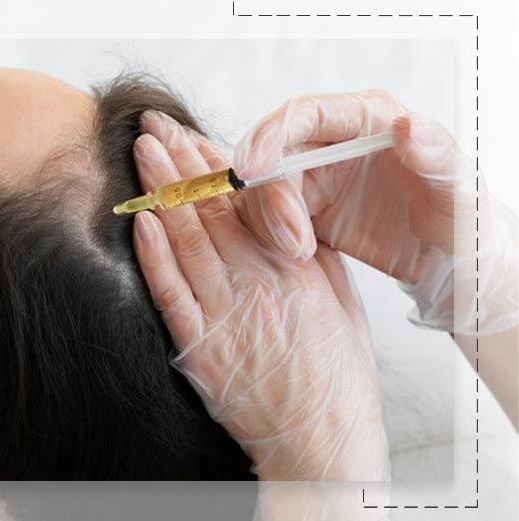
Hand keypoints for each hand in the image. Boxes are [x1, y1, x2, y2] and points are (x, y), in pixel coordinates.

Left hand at [132, 110, 388, 480]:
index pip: (247, 199)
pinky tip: (139, 221)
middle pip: (210, 209)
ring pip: (185, 240)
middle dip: (178, 161)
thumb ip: (309, 255)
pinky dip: (153, 254)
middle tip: (153, 125)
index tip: (192, 133)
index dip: (214, 162)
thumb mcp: (341, 302)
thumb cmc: (337, 375)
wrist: (322, 440)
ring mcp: (224, 314)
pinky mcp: (200, 347)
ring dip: (160, 192)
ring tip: (141, 153)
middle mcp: (257, 282)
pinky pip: (170, 292)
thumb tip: (282, 215)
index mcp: (294, 266)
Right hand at [232, 90, 517, 333]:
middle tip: (292, 239)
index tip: (251, 169)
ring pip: (266, 187)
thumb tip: (407, 124)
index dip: (270, 136)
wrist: (452, 261)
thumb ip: (436, 152)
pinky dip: (271, 235)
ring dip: (270, 221)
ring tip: (301, 252)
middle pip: (275, 155)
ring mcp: (317, 176)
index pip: (304, 113)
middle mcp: (334, 142)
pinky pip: (269, 216)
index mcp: (368, 119)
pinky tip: (298, 256)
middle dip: (271, 196)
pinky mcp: (306, 210)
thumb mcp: (460, 186)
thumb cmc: (463, 217)